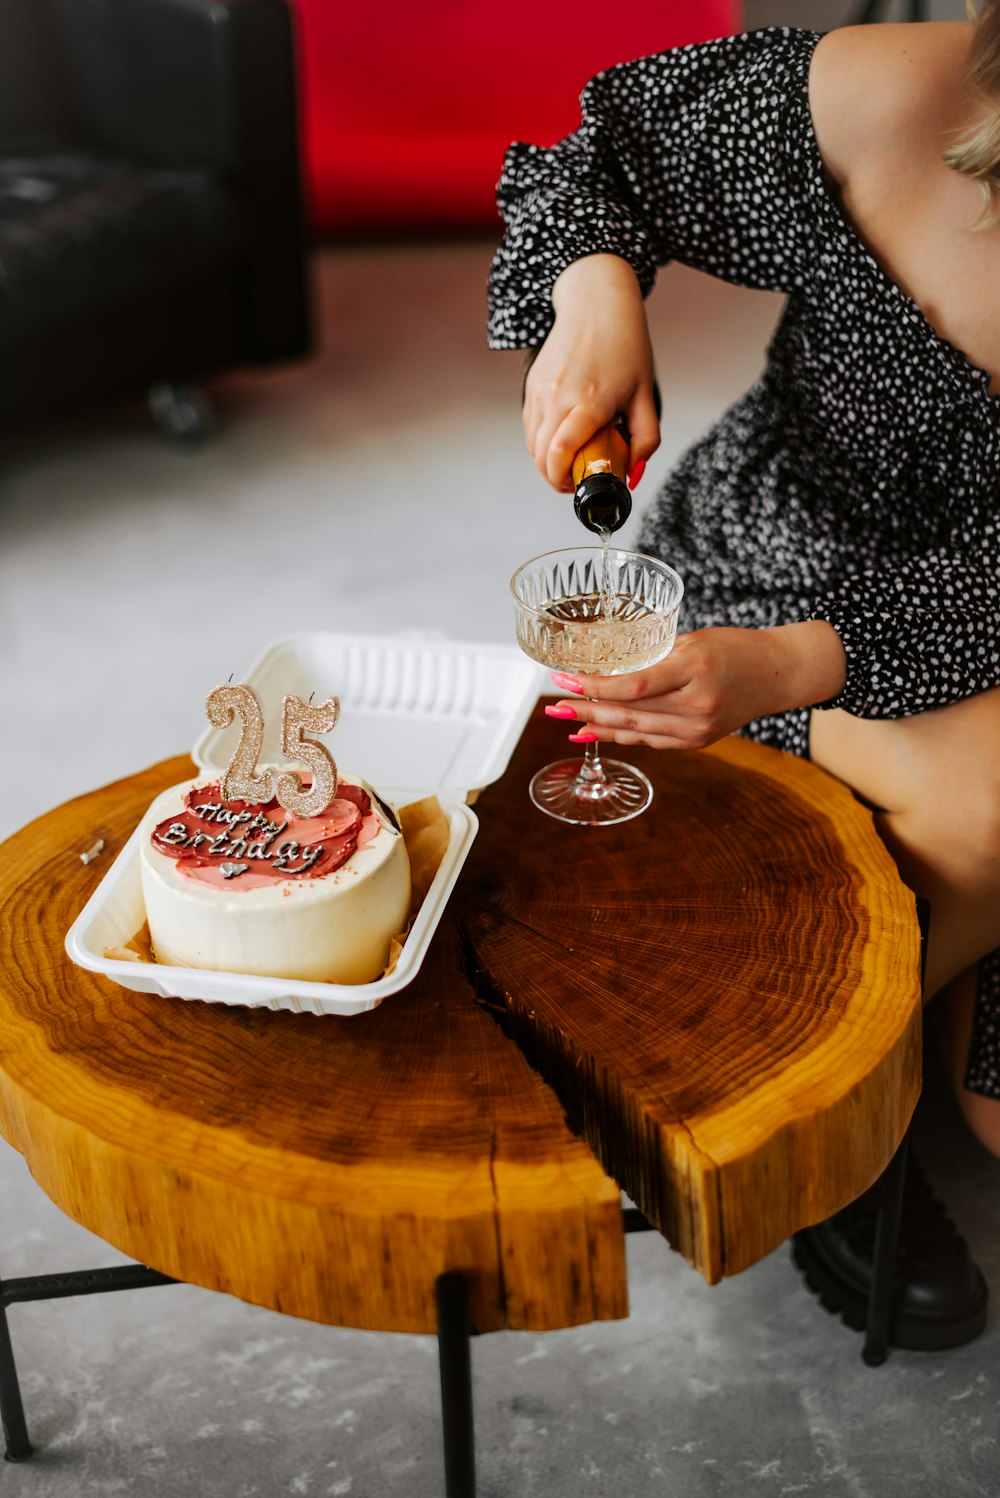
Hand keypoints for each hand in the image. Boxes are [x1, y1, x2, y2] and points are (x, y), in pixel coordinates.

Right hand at [524, 255, 659, 491]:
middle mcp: (559, 396)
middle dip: (555, 478)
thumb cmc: (625, 345)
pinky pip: (531, 426)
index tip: (578, 488)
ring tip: (568, 464)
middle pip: (542, 455)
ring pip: (532, 444)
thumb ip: (645, 438)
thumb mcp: (646, 393)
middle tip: (576, 482)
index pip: (561, 452)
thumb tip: (632, 474)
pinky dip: (541, 443)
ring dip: (546, 462)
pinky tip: (560, 441)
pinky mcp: (532, 385)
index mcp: (589, 401)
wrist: (595, 302)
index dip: (563, 479)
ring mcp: (541, 390)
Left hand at [548, 623, 847, 749]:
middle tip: (554, 705)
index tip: (565, 679)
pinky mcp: (697, 742)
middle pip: (629, 713)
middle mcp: (696, 706)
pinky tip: (597, 731)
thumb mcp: (694, 641)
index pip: (634, 686)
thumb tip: (608, 670)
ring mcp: (697, 730)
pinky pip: (650, 741)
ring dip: (597, 725)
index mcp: (695, 670)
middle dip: (585, 709)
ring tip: (566, 720)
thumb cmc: (735, 649)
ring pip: (636, 731)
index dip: (594, 686)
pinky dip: (621, 736)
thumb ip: (654, 658)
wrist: (777, 675)